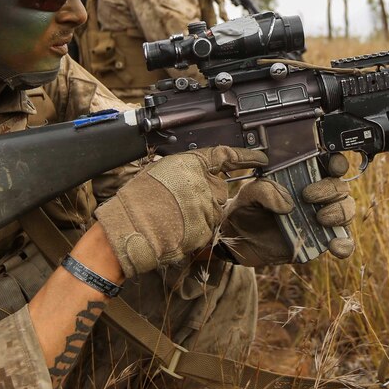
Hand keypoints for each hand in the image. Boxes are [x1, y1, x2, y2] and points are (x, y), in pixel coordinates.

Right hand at [95, 147, 267, 277]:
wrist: (127, 230)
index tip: (261, 158)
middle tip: (178, 205)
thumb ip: (185, 170)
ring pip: (213, 211)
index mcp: (190, 163)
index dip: (246, 157)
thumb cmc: (136, 201)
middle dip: (205, 198)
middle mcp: (203, 182)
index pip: (226, 157)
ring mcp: (206, 206)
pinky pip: (208, 229)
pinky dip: (196, 231)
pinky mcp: (206, 228)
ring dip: (199, 216)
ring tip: (172, 218)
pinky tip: (176, 229)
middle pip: (219, 190)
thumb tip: (199, 175)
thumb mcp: (159, 171)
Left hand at [219, 154, 356, 266]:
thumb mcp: (248, 193)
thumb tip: (287, 204)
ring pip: (346, 210)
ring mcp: (322, 218)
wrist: (240, 238)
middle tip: (308, 196)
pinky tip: (334, 246)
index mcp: (305, 176)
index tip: (331, 166)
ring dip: (340, 212)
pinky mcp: (321, 241)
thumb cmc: (247, 208)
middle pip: (341, 187)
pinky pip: (343, 242)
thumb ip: (264, 190)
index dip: (337, 163)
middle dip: (330, 190)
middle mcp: (319, 195)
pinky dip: (344, 244)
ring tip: (320, 219)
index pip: (330, 164)